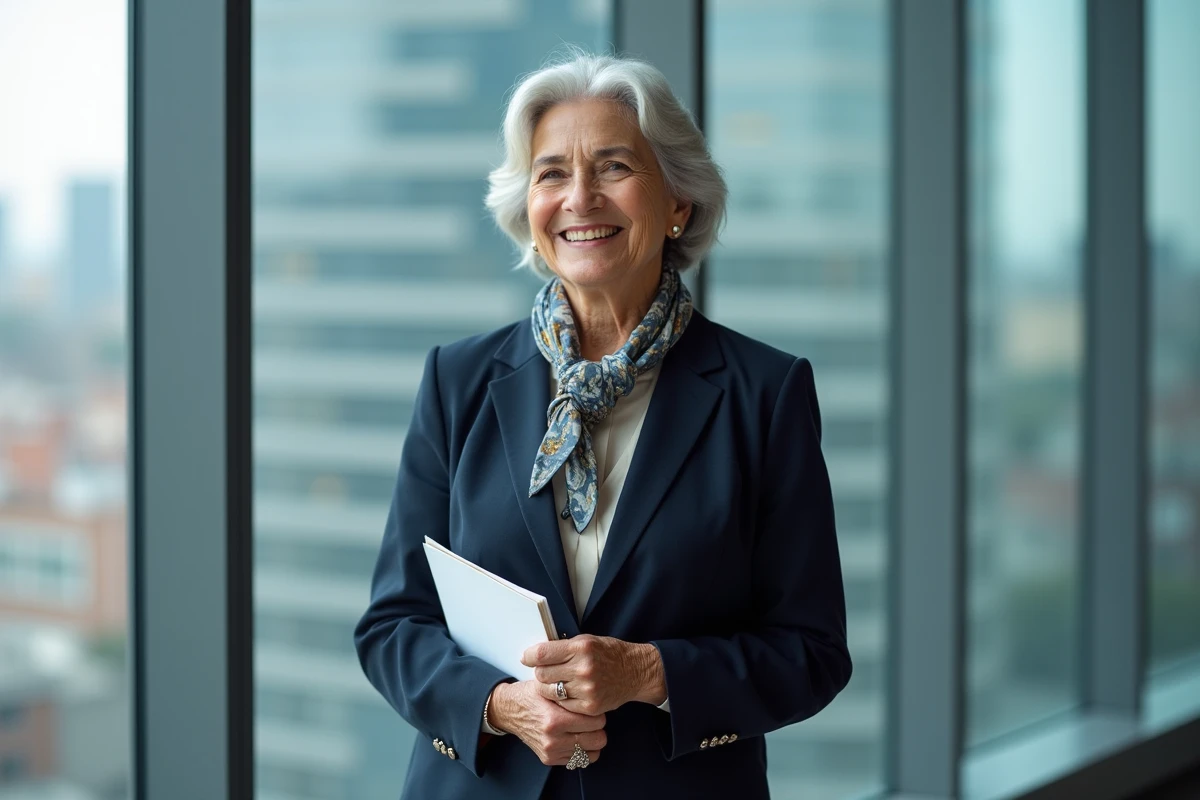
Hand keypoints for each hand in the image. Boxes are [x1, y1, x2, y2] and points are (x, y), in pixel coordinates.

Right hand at [488, 681, 607, 766]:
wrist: (510, 711)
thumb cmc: (531, 696)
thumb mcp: (550, 687)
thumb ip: (572, 694)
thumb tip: (597, 695)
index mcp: (554, 719)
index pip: (596, 722)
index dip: (598, 712)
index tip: (593, 708)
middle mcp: (553, 739)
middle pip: (598, 740)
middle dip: (598, 728)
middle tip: (591, 719)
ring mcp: (551, 752)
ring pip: (592, 754)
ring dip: (592, 741)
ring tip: (584, 729)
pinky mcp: (549, 759)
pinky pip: (580, 761)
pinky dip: (582, 750)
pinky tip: (575, 737)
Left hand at [521, 635, 666, 716]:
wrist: (634, 671)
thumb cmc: (609, 653)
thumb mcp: (586, 641)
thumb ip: (562, 647)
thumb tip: (535, 654)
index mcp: (581, 648)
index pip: (542, 654)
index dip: (529, 656)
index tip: (527, 657)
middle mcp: (583, 669)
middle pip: (542, 674)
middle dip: (540, 672)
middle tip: (544, 670)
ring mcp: (587, 689)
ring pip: (549, 691)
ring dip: (547, 687)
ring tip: (554, 682)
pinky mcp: (590, 706)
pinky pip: (562, 705)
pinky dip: (560, 700)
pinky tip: (566, 692)